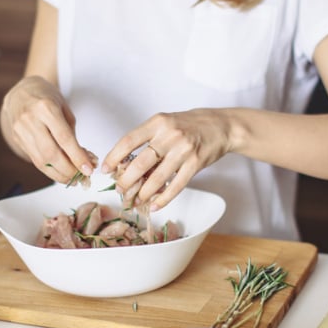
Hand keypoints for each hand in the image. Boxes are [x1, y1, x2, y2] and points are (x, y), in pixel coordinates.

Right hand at [0, 76, 96, 182]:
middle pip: (51, 154)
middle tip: (82, 178)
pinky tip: (60, 173)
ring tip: (73, 179)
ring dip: (59, 174)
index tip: (89, 169)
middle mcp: (30, 120)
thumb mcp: (64, 108)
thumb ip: (71, 133)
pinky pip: (35, 160)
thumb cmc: (47, 98)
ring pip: (41, 161)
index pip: (64, 139)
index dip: (77, 157)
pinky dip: (49, 170)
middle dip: (68, 170)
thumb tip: (83, 159)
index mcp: (46, 108)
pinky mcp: (17, 139)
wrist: (20, 92)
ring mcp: (21, 130)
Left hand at [101, 109, 231, 209]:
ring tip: (136, 200)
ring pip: (157, 178)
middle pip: (140, 162)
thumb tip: (126, 161)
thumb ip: (149, 138)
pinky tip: (155, 205)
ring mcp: (183, 150)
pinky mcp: (195, 164)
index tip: (106, 169)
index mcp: (158, 122)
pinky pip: (176, 186)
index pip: (129, 140)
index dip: (114, 156)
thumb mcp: (166, 122)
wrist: (222, 126)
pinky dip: (163, 198)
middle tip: (119, 189)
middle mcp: (169, 135)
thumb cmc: (191, 124)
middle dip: (126, 180)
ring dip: (143, 193)